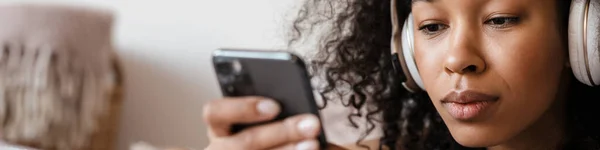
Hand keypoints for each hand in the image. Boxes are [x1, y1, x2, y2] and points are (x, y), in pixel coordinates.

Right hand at [203, 96, 326, 149]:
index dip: (243, 109)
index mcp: (219, 129)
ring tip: (313, 144)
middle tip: (312, 124)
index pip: (215, 113)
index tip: (275, 107)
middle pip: (246, 142)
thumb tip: (294, 110)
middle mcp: (221, 149)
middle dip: (281, 132)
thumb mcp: (252, 124)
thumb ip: (266, 114)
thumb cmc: (257, 139)